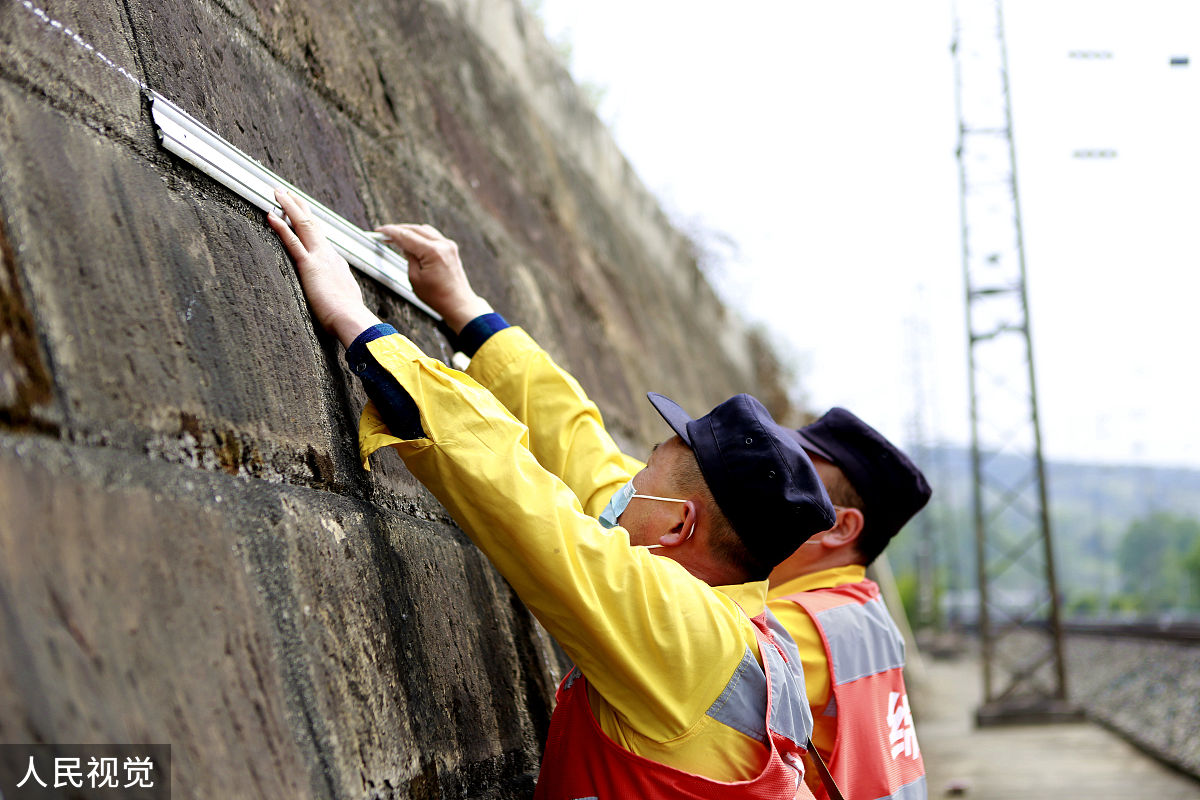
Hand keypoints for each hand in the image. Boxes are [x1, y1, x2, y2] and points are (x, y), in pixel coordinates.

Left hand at [268, 188, 379, 346]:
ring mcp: (320, 258)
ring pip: (303, 225)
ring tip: (279, 193)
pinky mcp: (309, 265)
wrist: (352, 319)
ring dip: (290, 207)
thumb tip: (341, 300)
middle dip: (300, 207)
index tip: (303, 213)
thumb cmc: (348, 317)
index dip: (311, 223)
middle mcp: (329, 255)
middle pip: (313, 225)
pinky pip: (292, 241)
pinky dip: (281, 226)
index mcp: (337, 264)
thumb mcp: (346, 301)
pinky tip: (271, 214)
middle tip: (288, 193)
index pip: (321, 238)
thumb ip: (340, 294)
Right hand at [376, 224, 491, 333]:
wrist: (458, 303)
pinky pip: (432, 235)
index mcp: (433, 252)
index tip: (379, 231)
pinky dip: (420, 235)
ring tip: (396, 237)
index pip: (406, 236)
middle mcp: (443, 244)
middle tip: (384, 234)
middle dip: (398, 230)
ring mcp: (448, 245)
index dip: (390, 232)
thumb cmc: (437, 296)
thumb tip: (403, 245)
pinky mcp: (450, 248)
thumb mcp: (414, 278)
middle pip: (415, 229)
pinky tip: (411, 240)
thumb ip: (408, 257)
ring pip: (424, 229)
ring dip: (409, 231)